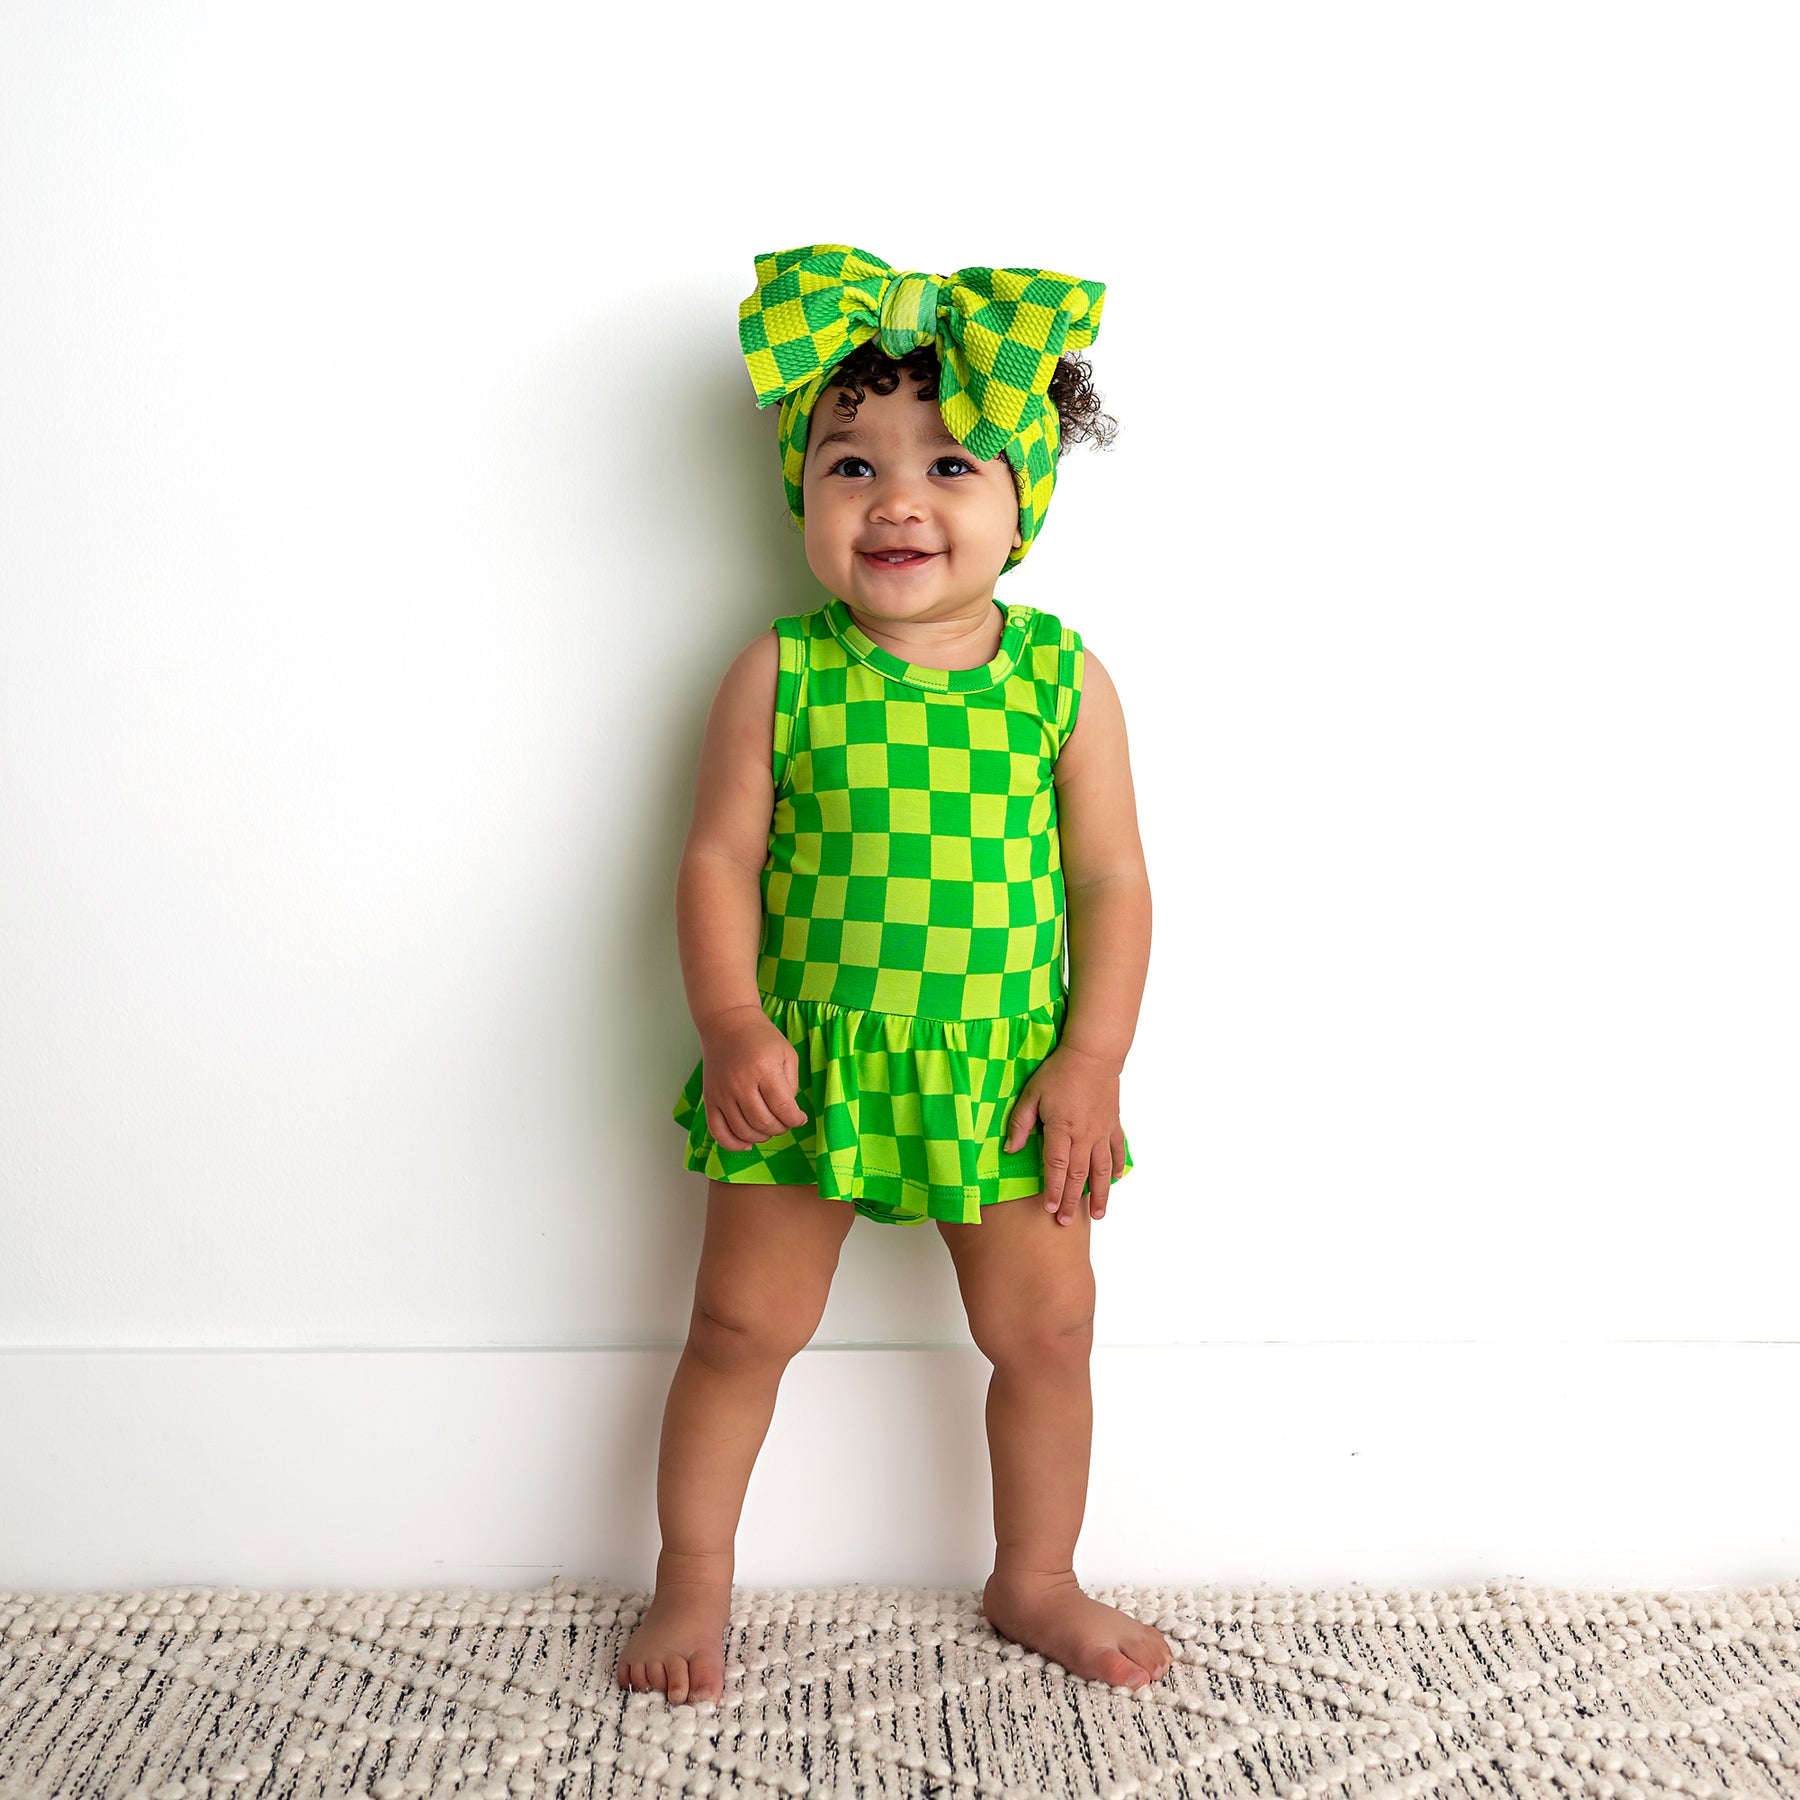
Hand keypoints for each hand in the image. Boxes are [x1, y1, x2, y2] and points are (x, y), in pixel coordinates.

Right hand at [697, 1005, 809, 1150]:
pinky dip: (733, 1144)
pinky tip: (747, 1143)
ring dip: (762, 1136)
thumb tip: (789, 1113)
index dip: (796, 1119)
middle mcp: (740, 1083)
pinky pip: (718, 1131)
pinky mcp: (710, 1099)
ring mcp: (722, 1093)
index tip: (800, 1118)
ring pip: (743, 1131)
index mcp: (763, 1069)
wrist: (727, 1023)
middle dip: (781, 1128)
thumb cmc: (761, 1038)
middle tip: (785, 1121)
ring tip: (769, 1127)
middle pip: (764, 1123)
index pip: (783, 1107)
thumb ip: (791, 1085)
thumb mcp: (787, 1054)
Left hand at [1002, 1045, 1127, 1224]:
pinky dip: (1116, 1167)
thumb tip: (1010, 1149)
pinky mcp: (1112, 1125)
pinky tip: (1115, 1179)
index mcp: (1062, 1129)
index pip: (1056, 1167)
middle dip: (1073, 1201)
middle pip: (1078, 1175)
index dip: (1053, 1190)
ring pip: (1102, 1170)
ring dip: (1101, 1194)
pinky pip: (1117, 1151)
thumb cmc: (1058, 1072)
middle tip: (1067, 1223)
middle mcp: (1084, 1135)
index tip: (1050, 1209)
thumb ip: (1020, 1123)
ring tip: (1100, 1215)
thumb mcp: (1031, 1094)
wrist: (1092, 1055)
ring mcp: (1101, 1132)